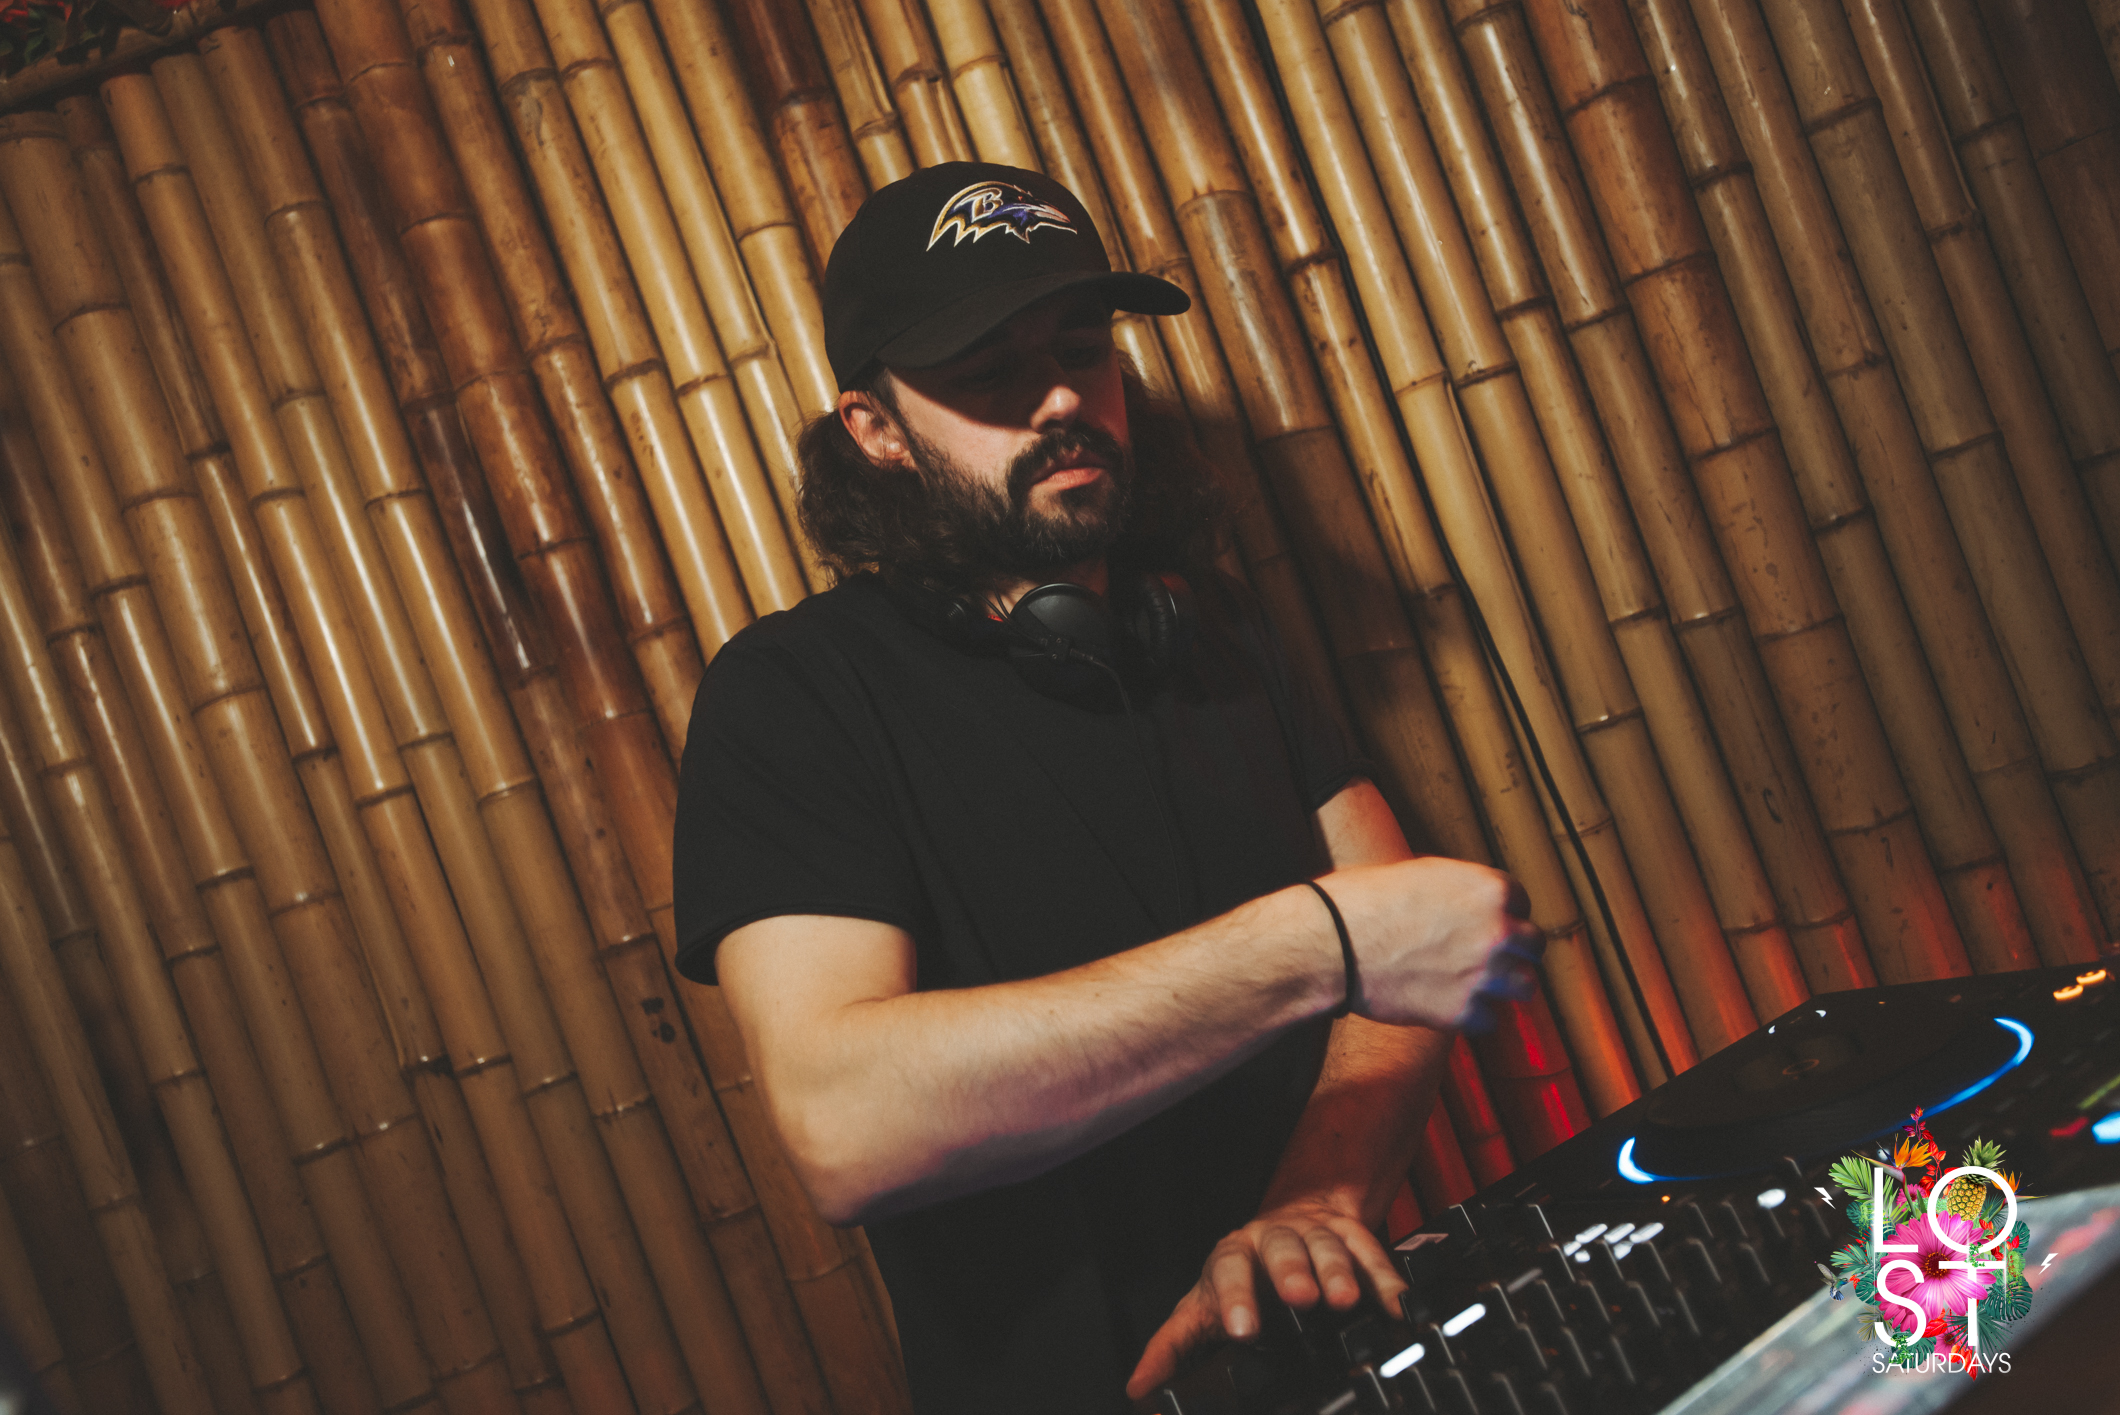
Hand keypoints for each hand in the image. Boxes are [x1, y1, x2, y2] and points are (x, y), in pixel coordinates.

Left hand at [1123, 1195, 1407, 1399]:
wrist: (1291, 1224)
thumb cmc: (1242, 1278)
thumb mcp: (1201, 1309)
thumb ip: (1172, 1347)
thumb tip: (1139, 1386)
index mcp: (1231, 1257)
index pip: (1227, 1272)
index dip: (1235, 1300)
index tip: (1241, 1331)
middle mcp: (1272, 1240)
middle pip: (1280, 1249)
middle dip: (1290, 1273)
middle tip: (1301, 1300)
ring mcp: (1314, 1234)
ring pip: (1325, 1246)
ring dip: (1337, 1273)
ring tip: (1345, 1302)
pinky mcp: (1352, 1235)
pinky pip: (1371, 1252)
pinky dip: (1385, 1279)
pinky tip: (1396, 1304)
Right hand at [1315, 858, 1543, 1029]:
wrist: (1331, 942)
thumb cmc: (1362, 901)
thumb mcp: (1418, 874)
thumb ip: (1455, 890)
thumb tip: (1462, 902)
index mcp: (1488, 889)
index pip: (1521, 902)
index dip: (1502, 913)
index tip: (1488, 923)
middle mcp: (1497, 931)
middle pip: (1534, 946)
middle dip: (1514, 950)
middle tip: (1490, 956)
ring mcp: (1483, 974)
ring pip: (1525, 986)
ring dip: (1505, 986)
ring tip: (1479, 985)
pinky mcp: (1463, 1013)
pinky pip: (1489, 1021)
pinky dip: (1472, 1017)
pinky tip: (1449, 1005)